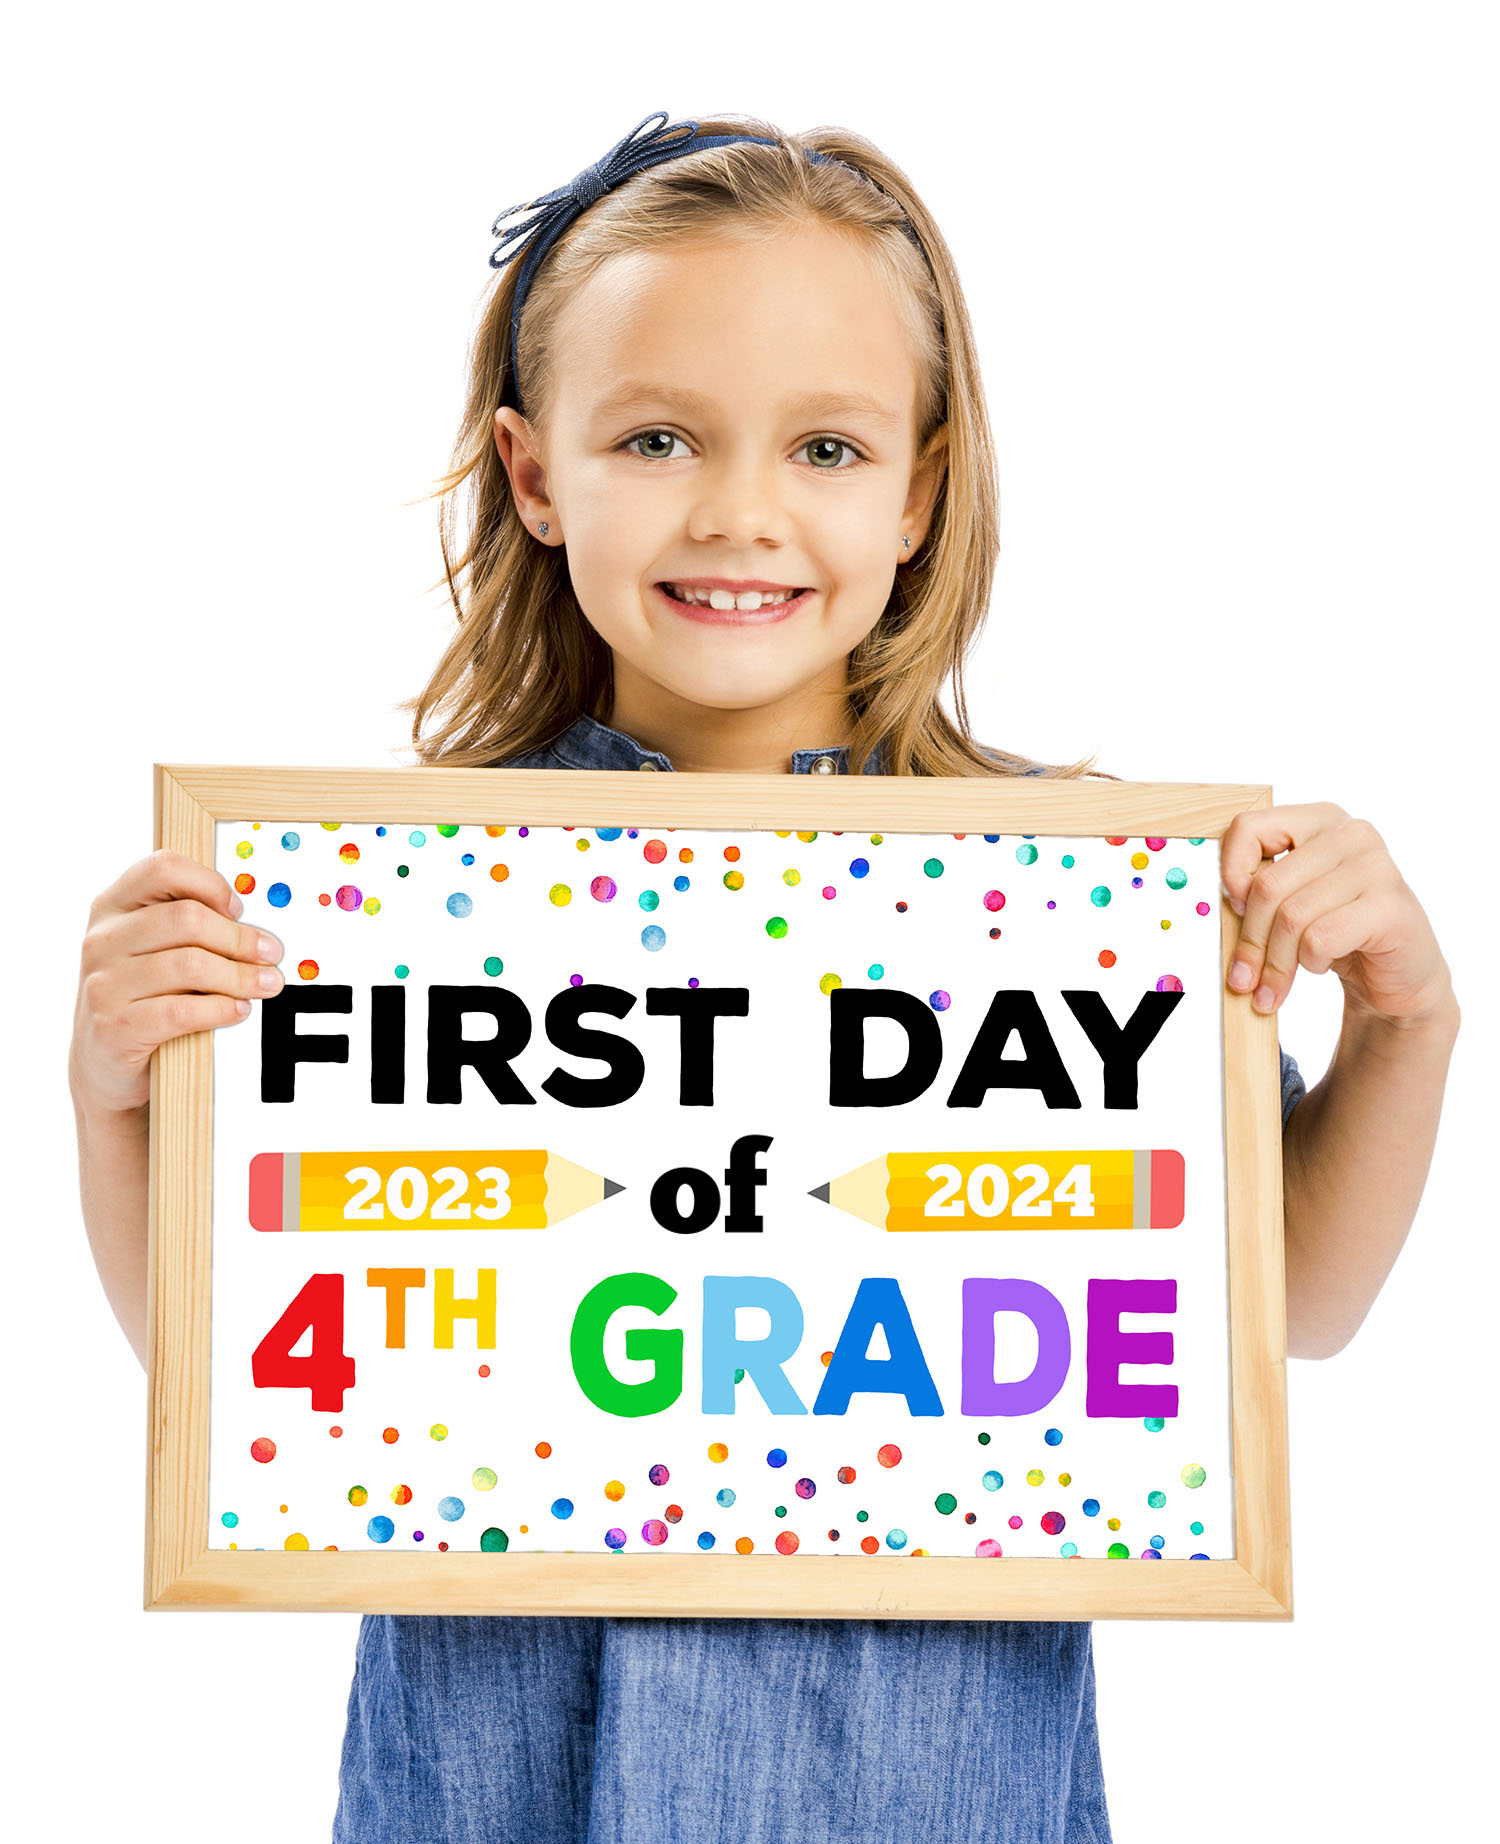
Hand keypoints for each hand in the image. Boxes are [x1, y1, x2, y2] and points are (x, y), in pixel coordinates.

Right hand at [70, 848, 284, 1118]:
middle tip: (271, 953)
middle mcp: (103, 939)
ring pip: (189, 964)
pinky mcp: (115, 1026)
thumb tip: (252, 925)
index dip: (210, 884)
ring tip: (265, 985)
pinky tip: (237, 1010)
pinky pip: (182, 1010)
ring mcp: (104, 983)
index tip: (239, 909)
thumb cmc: (139, 998)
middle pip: (186, 919)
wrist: (103, 1063)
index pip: (162, 868)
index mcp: (112, 907)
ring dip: (239, 976)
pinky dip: (220, 1008)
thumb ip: (186, 927)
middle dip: (239, 937)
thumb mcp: (151, 951)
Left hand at [1220, 803, 1454, 1026]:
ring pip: (1291, 917)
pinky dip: (1311, 962)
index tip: (1236, 910)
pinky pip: (1319, 939)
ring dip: (1276, 963)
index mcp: (1319, 820)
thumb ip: (1258, 890)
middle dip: (1250, 942)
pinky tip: (1321, 965)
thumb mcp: (1292, 902)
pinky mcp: (1390, 908)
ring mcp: (1376, 867)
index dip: (1231, 874)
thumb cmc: (1339, 934)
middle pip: (1266, 886)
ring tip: (1275, 987)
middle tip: (1243, 979)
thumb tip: (1221, 902)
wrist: (1398, 977)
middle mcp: (1351, 833)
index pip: (1248, 828)